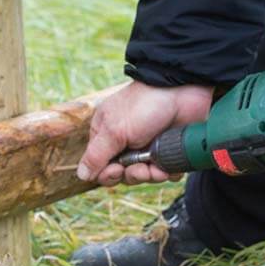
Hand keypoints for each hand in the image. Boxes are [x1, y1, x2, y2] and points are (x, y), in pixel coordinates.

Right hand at [76, 80, 214, 186]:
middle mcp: (125, 142)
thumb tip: (80, 175)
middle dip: (134, 175)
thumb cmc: (145, 105)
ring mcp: (147, 146)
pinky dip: (169, 170)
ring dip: (152, 175)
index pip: (100, 167)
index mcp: (106, 135)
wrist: (184, 90)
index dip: (109, 174)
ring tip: (159, 167)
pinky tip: (171, 165)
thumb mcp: (115, 130)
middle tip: (143, 168)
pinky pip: (165, 170)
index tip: (118, 171)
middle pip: (124, 174)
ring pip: (145, 175)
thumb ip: (96, 155)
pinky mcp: (166, 148)